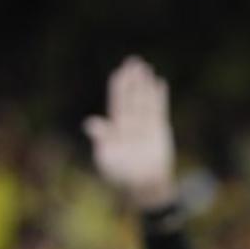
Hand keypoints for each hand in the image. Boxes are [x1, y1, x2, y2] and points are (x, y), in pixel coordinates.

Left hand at [84, 56, 177, 210]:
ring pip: (145, 101)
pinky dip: (159, 97)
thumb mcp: (107, 158)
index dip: (117, 89)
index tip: (118, 73)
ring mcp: (145, 126)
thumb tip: (90, 122)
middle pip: (131, 98)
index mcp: (115, 131)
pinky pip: (159, 110)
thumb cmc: (121, 177)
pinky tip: (159, 83)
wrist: (142, 187)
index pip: (116, 104)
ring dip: (145, 85)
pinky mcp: (159, 130)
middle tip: (132, 61)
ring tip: (146, 68)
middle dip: (131, 81)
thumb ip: (101, 138)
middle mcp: (130, 125)